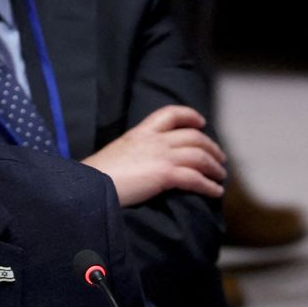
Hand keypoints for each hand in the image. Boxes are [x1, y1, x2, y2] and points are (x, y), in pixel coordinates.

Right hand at [82, 106, 225, 205]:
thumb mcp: (114, 155)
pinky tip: (215, 192)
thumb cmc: (94, 176)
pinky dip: (209, 185)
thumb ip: (130, 154)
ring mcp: (160, 156)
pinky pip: (196, 178)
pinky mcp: (164, 175)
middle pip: (193, 136)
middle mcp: (153, 141)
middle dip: (211, 147)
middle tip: (219, 158)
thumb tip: (138, 166)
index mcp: (139, 133)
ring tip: (220, 176)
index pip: (169, 114)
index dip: (189, 116)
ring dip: (214, 166)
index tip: (201, 122)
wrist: (87, 186)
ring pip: (199, 156)